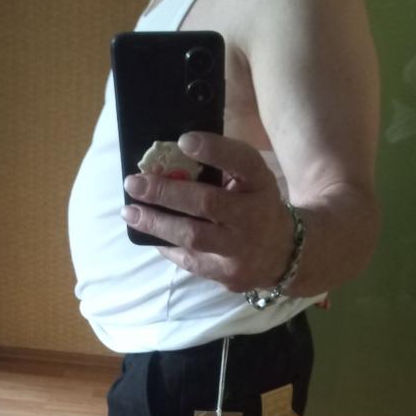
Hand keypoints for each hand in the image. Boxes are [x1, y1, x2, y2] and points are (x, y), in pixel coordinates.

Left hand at [122, 132, 293, 292]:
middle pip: (208, 203)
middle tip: (133, 182)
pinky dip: (166, 245)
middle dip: (165, 191)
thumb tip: (167, 158)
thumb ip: (221, 169)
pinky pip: (189, 260)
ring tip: (130, 211)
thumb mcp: (251, 181)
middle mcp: (254, 216)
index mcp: (260, 184)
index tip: (183, 140)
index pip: (242, 162)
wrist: (285, 254)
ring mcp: (241, 250)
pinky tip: (148, 234)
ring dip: (156, 223)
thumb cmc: (255, 206)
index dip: (214, 150)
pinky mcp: (228, 275)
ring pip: (193, 236)